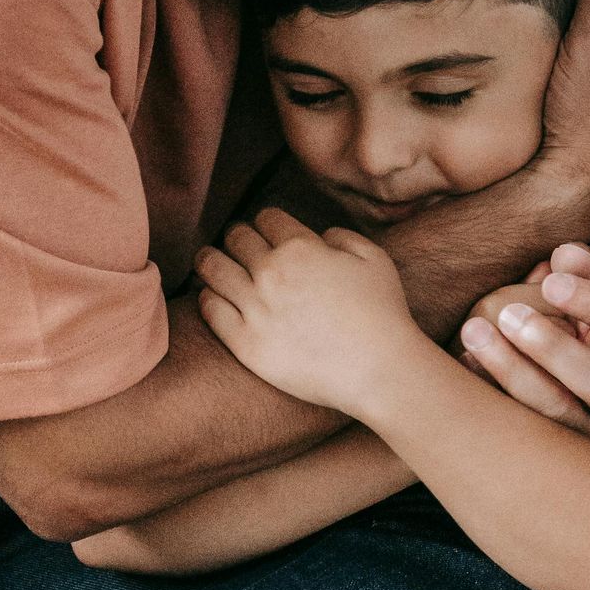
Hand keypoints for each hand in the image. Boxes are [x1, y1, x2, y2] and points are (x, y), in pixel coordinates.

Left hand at [194, 208, 422, 419]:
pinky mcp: (245, 343)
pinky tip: (211, 295)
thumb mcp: (374, 258)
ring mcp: (255, 308)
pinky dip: (208, 297)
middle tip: (237, 245)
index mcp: (301, 248)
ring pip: (213, 269)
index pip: (266, 218)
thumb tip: (319, 236)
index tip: (267, 230)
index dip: (267, 222)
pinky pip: (211, 310)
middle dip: (239, 238)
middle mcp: (271, 273)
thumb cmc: (382, 314)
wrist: (377, 370)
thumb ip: (342, 236)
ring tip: (208, 262)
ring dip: (210, 260)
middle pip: (236, 238)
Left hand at [457, 243, 589, 441]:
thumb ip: (578, 273)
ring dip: (513, 372)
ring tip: (474, 332)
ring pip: (557, 413)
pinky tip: (463, 361)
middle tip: (508, 313)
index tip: (551, 282)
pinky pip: (521, 430)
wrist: (556, 392)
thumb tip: (566, 253)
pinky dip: (489, 393)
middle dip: (553, 349)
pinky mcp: (552, 452)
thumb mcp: (580, 303)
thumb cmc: (570, 333)